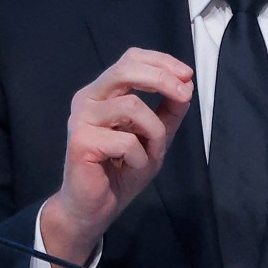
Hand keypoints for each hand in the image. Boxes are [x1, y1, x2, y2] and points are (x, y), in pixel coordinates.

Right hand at [40, 48, 193, 267]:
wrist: (94, 208)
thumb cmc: (121, 170)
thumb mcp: (155, 136)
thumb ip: (169, 111)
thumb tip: (186, 84)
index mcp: (103, 91)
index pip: (130, 59)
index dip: (160, 61)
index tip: (186, 75)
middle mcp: (88, 98)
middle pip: (125, 69)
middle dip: (161, 79)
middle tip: (185, 94)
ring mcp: (81, 118)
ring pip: (131, 106)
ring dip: (154, 131)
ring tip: (152, 153)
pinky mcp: (80, 142)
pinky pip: (125, 140)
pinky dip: (140, 156)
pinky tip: (132, 166)